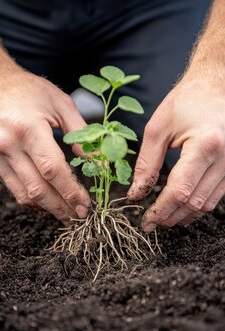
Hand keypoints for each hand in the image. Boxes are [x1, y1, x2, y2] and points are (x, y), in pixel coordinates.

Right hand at [0, 66, 89, 224]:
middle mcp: (6, 145)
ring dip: (48, 209)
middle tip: (79, 216)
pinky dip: (32, 199)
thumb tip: (99, 163)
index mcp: (27, 128)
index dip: (71, 191)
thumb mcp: (61, 105)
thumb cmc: (29, 91)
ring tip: (66, 214)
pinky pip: (13, 189)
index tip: (85, 205)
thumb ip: (82, 135)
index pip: (52, 170)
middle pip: (38, 189)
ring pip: (24, 195)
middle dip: (62, 207)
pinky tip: (48, 202)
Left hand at [128, 75, 224, 230]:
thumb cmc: (187, 101)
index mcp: (206, 145)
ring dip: (185, 215)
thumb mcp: (158, 128)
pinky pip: (217, 196)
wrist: (216, 85)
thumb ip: (146, 164)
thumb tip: (136, 193)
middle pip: (195, 202)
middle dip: (171, 216)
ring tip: (165, 218)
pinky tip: (183, 207)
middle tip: (153, 222)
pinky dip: (198, 205)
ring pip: (208, 204)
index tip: (146, 221)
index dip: (161, 210)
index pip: (181, 190)